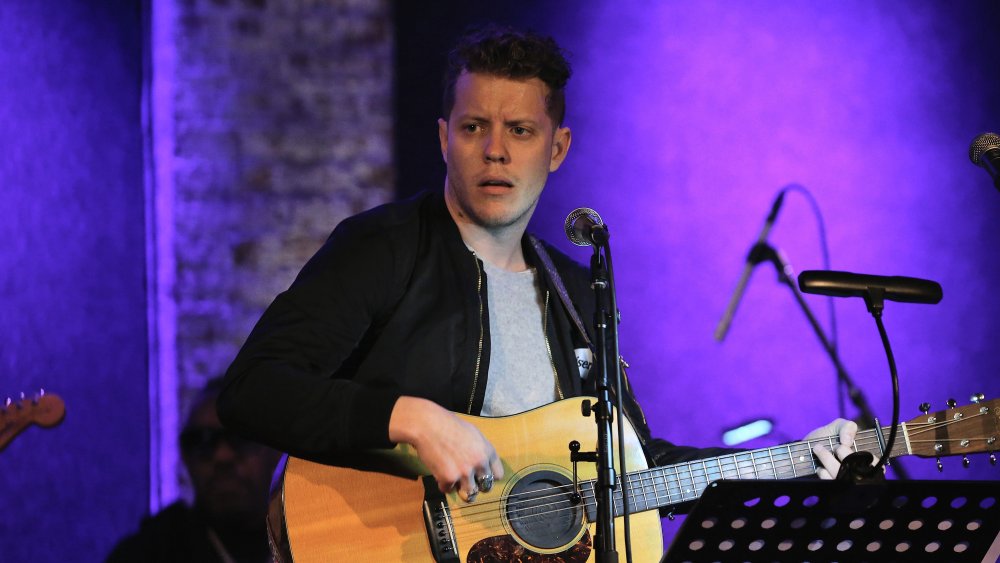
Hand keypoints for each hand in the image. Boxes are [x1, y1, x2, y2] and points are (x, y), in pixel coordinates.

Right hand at [388, 397, 503, 501]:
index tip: (480, 475)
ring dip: (461, 489)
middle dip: (476, 485)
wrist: (427, 424)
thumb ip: (480, 451)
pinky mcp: (449, 478)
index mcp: (487, 451)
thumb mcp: (473, 434)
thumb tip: (483, 465)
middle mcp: (479, 463)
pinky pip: (448, 490)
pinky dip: (443, 484)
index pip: (498, 475)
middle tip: (467, 481)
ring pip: (470, 494)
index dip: (488, 476)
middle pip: (486, 488)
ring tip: (454, 481)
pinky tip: (440, 473)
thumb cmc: (448, 425)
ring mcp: (465, 472)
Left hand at [804, 418, 877, 478]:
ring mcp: (846, 484)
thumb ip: (847, 426)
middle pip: (860, 470)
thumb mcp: (837, 427)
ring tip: (819, 450)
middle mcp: (859, 475)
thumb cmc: (826, 438)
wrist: (803, 452)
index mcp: (866, 460)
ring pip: (843, 476)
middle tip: (835, 447)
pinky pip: (831, 482)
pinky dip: (823, 472)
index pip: (877, 465)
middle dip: (844, 454)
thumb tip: (848, 441)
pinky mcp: (833, 489)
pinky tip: (820, 466)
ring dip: (828, 459)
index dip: (863, 456)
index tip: (846, 445)